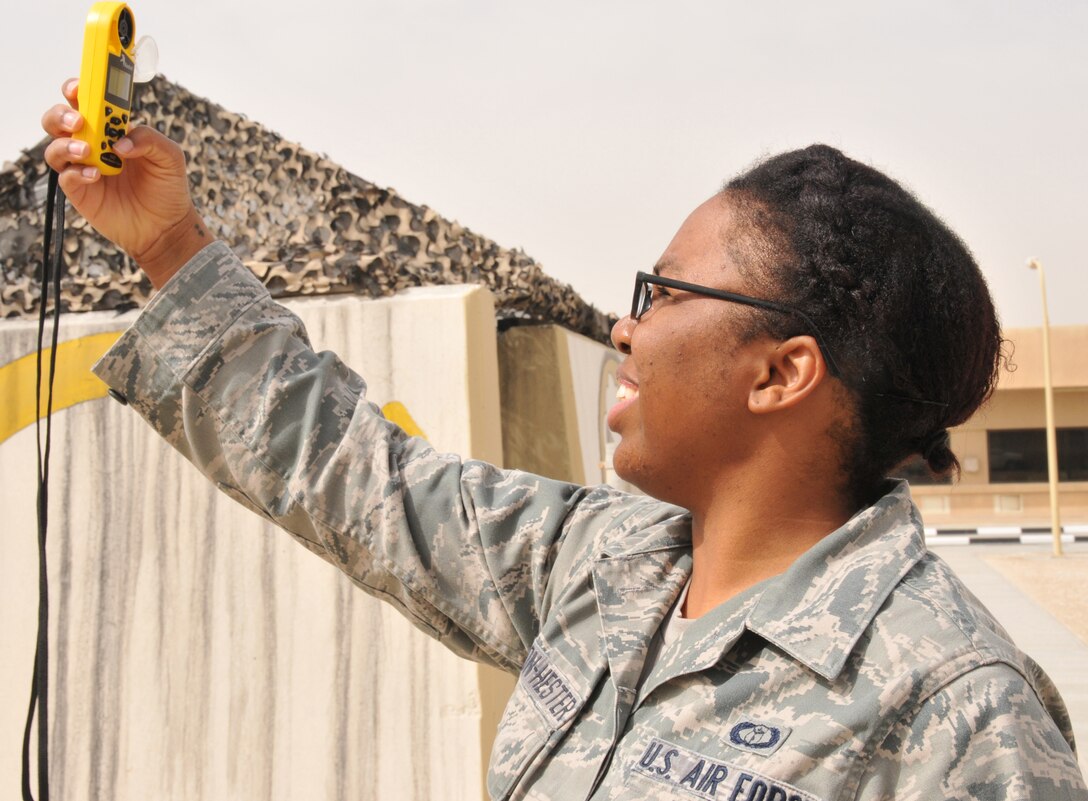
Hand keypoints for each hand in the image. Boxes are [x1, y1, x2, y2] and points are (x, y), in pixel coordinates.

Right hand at [41, 78, 211, 286]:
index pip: (87, 103)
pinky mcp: (80, 191)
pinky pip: (64, 176)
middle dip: (61, 114)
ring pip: (54, 146)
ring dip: (65, 144)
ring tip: (88, 152)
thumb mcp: (170, 157)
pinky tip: (95, 175)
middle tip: (79, 121)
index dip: (77, 90)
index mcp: (112, 130)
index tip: (78, 87)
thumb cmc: (167, 187)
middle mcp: (92, 145)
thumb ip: (149, 139)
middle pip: (59, 120)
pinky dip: (75, 172)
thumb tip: (119, 142)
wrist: (166, 227)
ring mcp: (83, 167)